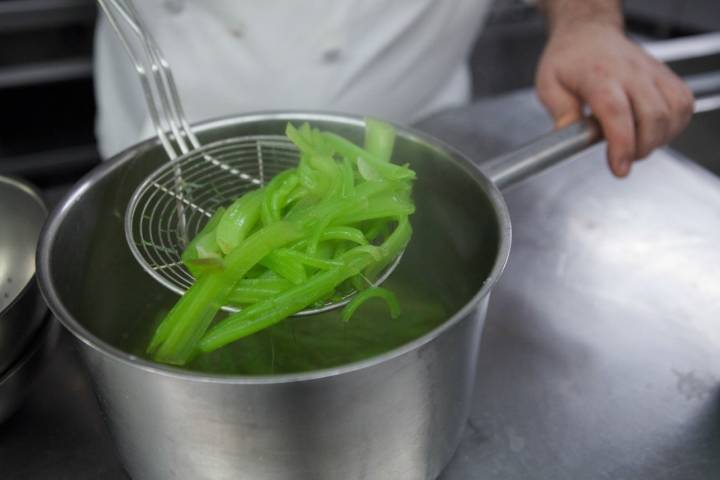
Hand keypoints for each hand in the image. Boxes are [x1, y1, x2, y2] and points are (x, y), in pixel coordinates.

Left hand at [535, 21, 693, 176]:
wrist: (589, 35)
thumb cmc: (569, 60)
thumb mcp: (548, 84)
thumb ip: (560, 112)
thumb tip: (568, 136)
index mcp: (597, 75)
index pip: (616, 111)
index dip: (621, 144)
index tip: (619, 168)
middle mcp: (629, 72)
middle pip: (652, 116)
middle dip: (641, 148)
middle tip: (621, 158)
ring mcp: (651, 72)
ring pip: (673, 111)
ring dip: (659, 139)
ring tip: (635, 145)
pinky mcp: (666, 76)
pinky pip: (683, 103)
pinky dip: (674, 125)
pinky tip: (653, 131)